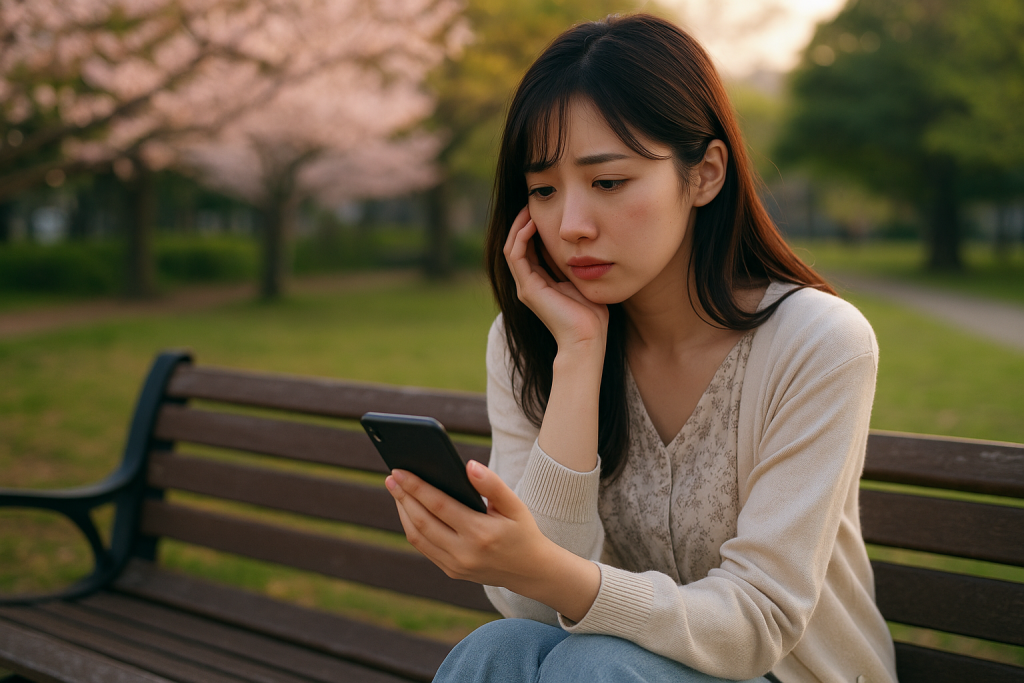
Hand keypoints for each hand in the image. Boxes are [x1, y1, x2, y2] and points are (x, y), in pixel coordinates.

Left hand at [385, 461, 600, 620]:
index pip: (439, 505)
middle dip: (403, 497)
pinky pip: (424, 547)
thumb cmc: (523, 532)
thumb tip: (468, 465)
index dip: (416, 487)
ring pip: (418, 537)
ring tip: (396, 491)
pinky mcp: (451, 572)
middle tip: (390, 477)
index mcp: (481, 533)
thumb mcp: (515, 506)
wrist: (531, 572)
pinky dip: (412, 527)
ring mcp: (456, 566)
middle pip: (422, 521)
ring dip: (403, 512)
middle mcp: (464, 553)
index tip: (399, 471)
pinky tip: (409, 510)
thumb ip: (492, 484)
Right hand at [503, 206, 608, 354]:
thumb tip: (584, 245)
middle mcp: (528, 284)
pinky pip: (515, 255)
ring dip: (519, 225)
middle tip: (533, 202)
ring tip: (530, 207)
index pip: (529, 249)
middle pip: (517, 246)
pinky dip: (521, 236)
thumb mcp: (583, 281)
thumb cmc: (592, 316)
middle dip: (523, 222)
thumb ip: (577, 265)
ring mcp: (525, 287)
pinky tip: (533, 222)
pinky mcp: (528, 288)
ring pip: (512, 247)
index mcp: (540, 283)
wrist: (588, 339)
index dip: (533, 228)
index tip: (544, 209)